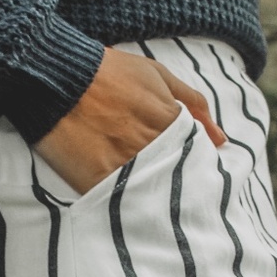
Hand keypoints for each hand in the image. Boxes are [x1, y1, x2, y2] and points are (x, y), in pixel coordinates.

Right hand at [33, 47, 226, 194]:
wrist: (55, 78)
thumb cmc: (106, 72)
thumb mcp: (156, 75)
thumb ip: (193, 103)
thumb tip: (221, 138)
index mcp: (169, 120)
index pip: (198, 153)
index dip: (195, 160)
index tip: (187, 164)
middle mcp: (151, 144)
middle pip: (179, 175)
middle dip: (179, 181)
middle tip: (172, 184)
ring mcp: (125, 165)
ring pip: (155, 191)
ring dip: (157, 193)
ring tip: (151, 193)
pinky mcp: (98, 181)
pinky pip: (122, 201)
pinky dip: (128, 204)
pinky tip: (128, 202)